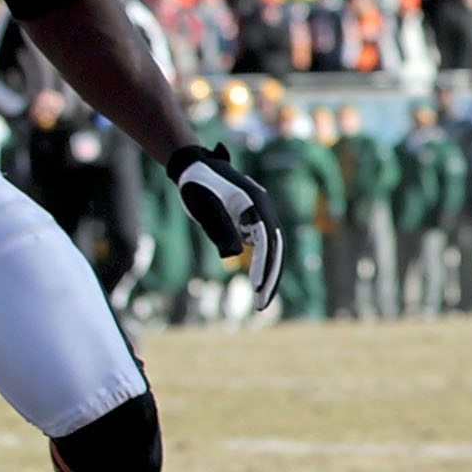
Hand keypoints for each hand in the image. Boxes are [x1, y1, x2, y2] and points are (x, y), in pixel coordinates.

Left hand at [167, 144, 283, 312]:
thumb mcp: (206, 207)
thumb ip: (220, 229)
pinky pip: (262, 246)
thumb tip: (233, 256)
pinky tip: (256, 281)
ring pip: (272, 249)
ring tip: (260, 299)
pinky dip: (262, 264)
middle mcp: (264, 210)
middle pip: (276, 249)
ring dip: (269, 274)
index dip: (264, 266)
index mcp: (257, 204)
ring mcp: (260, 215)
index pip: (266, 242)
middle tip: (261, 305)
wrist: (195, 166)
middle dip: (271, 278)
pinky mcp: (252, 221)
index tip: (256, 288)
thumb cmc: (199, 185)